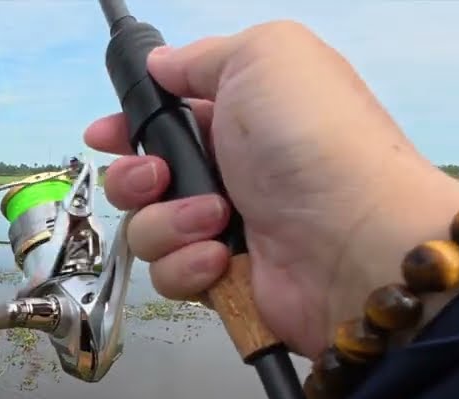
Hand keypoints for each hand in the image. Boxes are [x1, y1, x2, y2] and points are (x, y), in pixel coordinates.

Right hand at [85, 21, 458, 358]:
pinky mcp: (221, 282)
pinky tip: (221, 257)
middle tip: (159, 177)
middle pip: (142, 179)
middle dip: (135, 178)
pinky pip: (169, 276)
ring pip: (147, 231)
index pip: (165, 120)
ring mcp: (223, 230)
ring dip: (168, 222)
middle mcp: (230, 173)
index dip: (128, 127)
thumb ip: (203, 56)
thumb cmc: (311, 138)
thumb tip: (162, 64)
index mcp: (240, 116)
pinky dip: (188, 265)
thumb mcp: (264, 56)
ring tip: (216, 218)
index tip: (104, 135)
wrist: (354, 239)